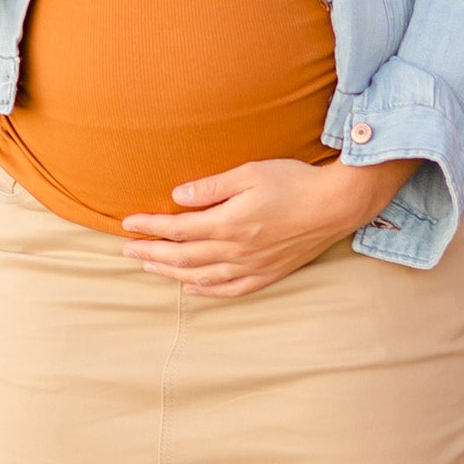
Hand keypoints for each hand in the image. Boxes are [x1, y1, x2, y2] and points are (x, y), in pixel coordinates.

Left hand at [121, 156, 418, 298]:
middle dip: (151, 253)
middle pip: (182, 257)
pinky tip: (190, 288)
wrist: (336, 205)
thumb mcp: (249, 173)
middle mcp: (235, 250)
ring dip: (170, 272)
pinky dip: (205, 290)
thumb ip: (211, 187)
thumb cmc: (294, 182)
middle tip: (127, 250)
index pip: (176, 229)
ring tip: (149, 266)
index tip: (128, 224)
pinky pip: (229, 290)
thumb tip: (177, 197)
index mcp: (228, 223)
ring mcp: (251, 266)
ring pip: (200, 276)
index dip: (149, 228)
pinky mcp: (267, 274)